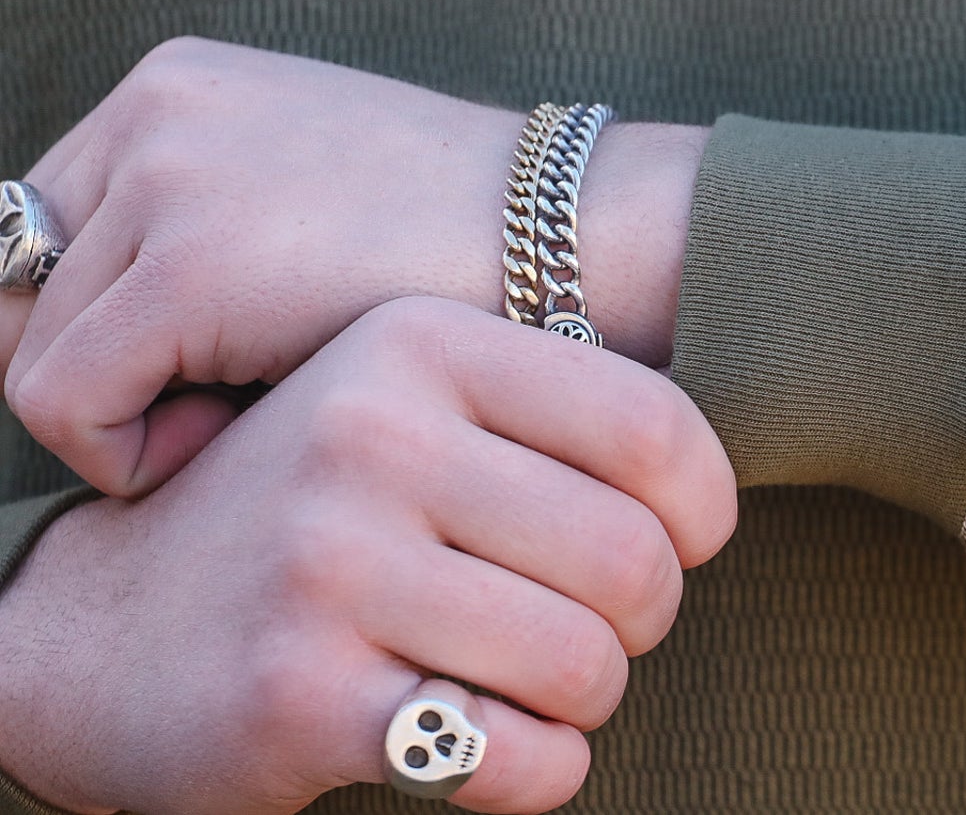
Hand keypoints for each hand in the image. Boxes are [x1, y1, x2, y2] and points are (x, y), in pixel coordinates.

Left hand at [0, 36, 708, 496]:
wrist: (585, 241)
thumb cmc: (468, 250)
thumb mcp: (310, 204)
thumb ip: (197, 232)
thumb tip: (84, 348)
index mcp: (180, 86)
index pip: (39, 236)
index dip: (95, 331)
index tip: (194, 381)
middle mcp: (154, 110)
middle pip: (16, 293)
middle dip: (95, 376)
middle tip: (212, 412)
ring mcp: (168, 179)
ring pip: (28, 355)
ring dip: (125, 418)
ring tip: (247, 419)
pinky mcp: (188, 267)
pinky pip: (62, 405)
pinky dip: (129, 455)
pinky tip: (237, 438)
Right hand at [0, 295, 735, 814]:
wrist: (105, 630)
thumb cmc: (315, 517)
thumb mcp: (408, 409)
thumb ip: (549, 415)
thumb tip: (712, 486)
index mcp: (416, 345)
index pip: (652, 425)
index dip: (702, 510)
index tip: (682, 544)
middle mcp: (369, 435)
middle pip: (633, 559)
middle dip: (641, 620)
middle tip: (594, 628)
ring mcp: (327, 563)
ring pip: (585, 664)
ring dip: (588, 699)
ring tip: (534, 683)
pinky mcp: (299, 694)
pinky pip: (512, 757)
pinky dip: (538, 769)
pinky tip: (494, 745)